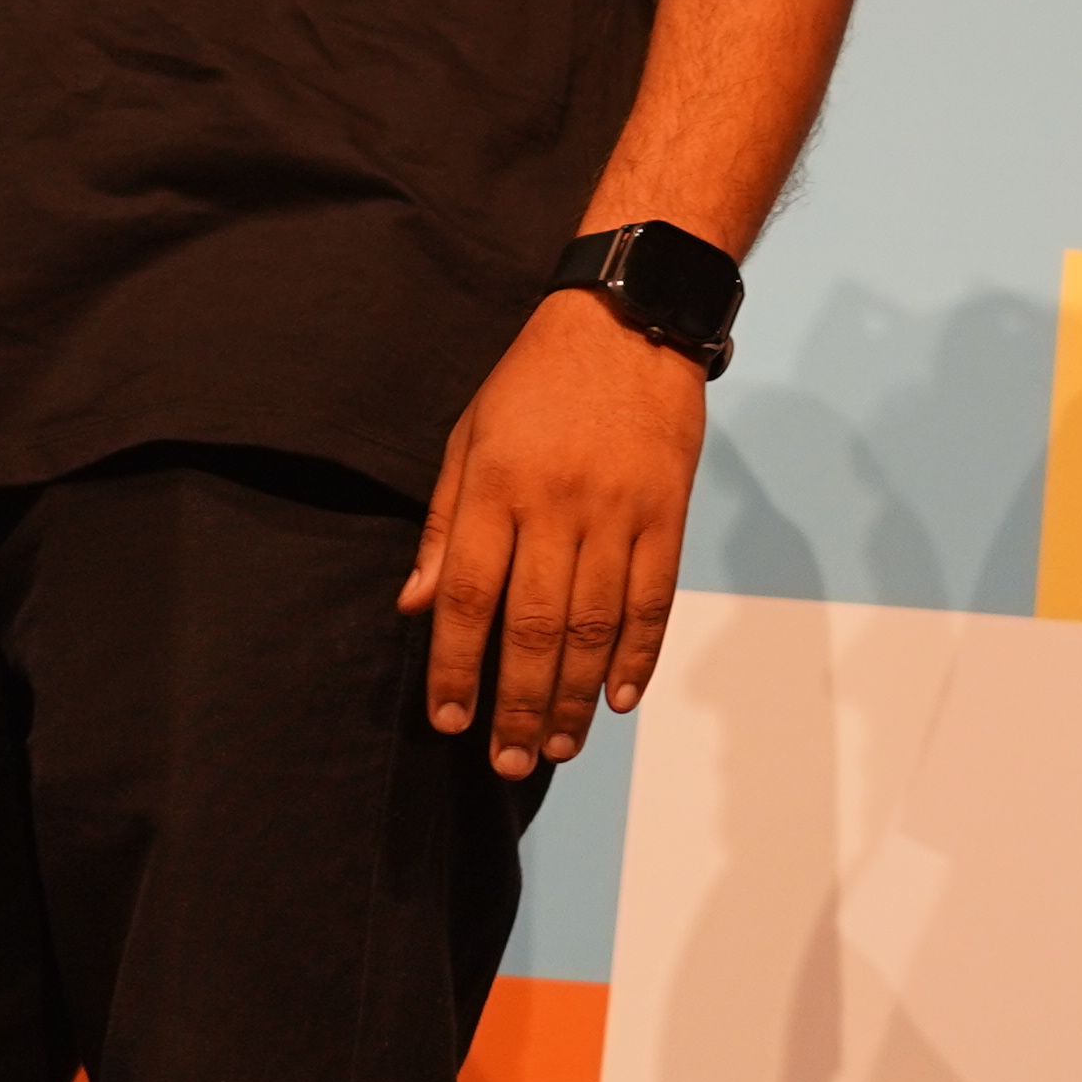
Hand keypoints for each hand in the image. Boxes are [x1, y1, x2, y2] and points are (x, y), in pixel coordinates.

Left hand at [402, 291, 704, 777]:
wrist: (627, 319)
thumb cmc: (534, 381)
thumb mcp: (468, 437)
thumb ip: (445, 527)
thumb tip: (415, 608)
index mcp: (497, 487)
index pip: (470, 598)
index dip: (457, 668)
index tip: (449, 721)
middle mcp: (556, 506)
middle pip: (534, 627)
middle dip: (516, 705)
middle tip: (506, 762)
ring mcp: (617, 510)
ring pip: (594, 624)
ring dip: (572, 695)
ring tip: (555, 746)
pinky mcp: (665, 510)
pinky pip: (653, 597)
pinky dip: (637, 653)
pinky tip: (618, 698)